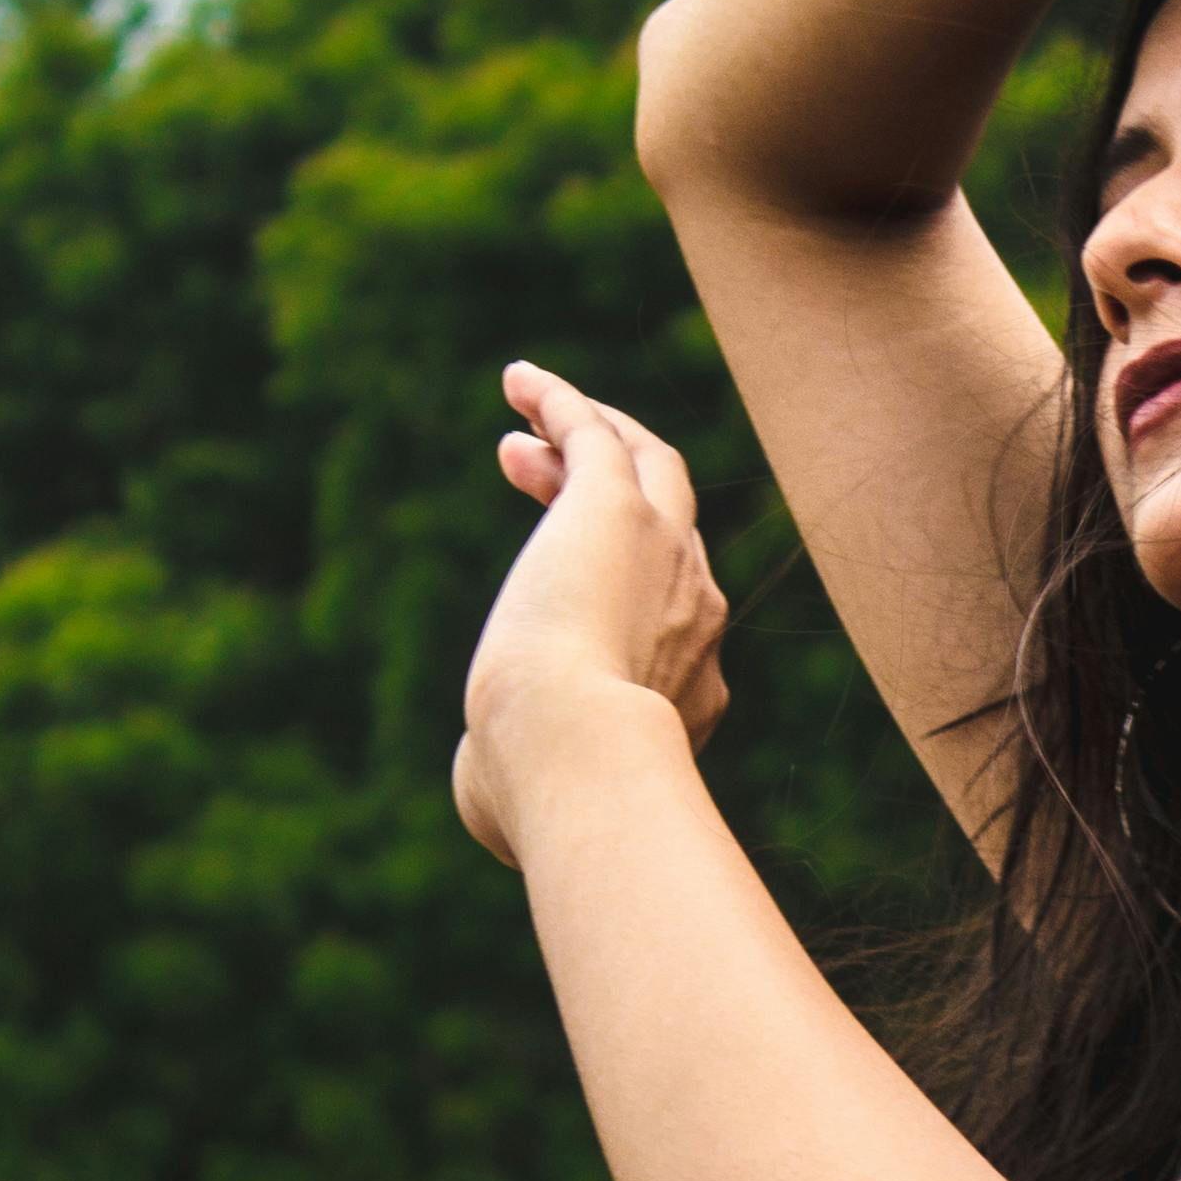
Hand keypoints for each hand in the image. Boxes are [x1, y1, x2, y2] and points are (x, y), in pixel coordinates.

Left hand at [452, 362, 730, 865]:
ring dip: (590, 433)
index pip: (670, 605)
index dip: (614, 574)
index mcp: (695, 683)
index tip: (550, 569)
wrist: (573, 757)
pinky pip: (597, 434)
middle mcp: (698, 609)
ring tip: (525, 406)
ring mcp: (668, 553)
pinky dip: (562, 402)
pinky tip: (518, 381)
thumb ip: (523, 784)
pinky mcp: (620, 508)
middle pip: (672, 519)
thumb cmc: (545, 793)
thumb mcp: (538, 793)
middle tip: (529, 467)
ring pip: (646, 466)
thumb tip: (482, 799)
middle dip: (612, 488)